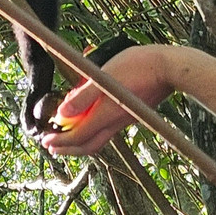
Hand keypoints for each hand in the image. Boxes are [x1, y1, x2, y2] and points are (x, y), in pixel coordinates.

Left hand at [41, 45, 174, 155]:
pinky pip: (107, 129)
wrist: (169, 68)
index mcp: (106, 114)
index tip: (46, 141)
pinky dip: (93, 131)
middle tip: (51, 146)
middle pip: (89, 144)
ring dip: (79, 141)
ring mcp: (124, 119)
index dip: (60, 141)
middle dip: (68, 148)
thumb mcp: (104, 76)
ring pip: (99, 138)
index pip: (79, 136)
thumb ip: (82, 96)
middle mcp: (115, 121)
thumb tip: (61, 114)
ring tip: (66, 137)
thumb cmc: (138, 66)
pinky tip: (88, 120)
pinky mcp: (130, 113)